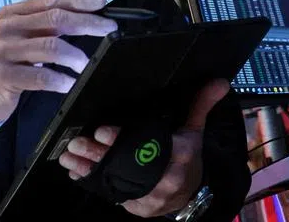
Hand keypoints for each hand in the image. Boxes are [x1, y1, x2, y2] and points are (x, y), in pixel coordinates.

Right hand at [0, 0, 116, 123]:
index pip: (51, 0)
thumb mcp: (23, 37)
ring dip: (75, 56)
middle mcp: (7, 27)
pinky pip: (40, 77)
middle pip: (55, 19)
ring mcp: (3, 51)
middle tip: (109, 28)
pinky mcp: (4, 76)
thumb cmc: (8, 61)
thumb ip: (47, 25)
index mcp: (13, 13)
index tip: (102, 1)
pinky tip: (70, 83)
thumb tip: (88, 17)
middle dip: (86, 23)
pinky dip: (60, 80)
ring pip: (50, 47)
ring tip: (85, 64)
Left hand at [58, 79, 230, 217]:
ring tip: (68, 157)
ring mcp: (151, 196)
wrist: (192, 193)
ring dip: (89, 169)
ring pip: (115, 182)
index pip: (148, 147)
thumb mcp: (195, 130)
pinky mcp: (138, 207)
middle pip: (126, 166)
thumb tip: (219, 81)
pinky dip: (93, 183)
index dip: (122, 140)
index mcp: (179, 155)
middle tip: (77, 142)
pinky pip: (113, 195)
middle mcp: (165, 178)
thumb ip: (201, 104)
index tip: (102, 131)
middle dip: (98, 154)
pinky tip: (77, 173)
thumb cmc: (189, 157)